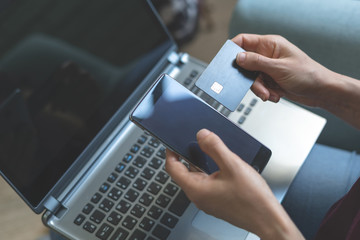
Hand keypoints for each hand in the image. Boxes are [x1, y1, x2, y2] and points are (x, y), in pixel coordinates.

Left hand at [165, 129, 303, 239]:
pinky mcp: (217, 201)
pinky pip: (206, 183)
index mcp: (196, 189)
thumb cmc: (252, 199)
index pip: (172, 168)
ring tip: (210, 150)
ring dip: (200, 163)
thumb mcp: (232, 165)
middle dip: (186, 155)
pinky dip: (209, 171)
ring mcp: (208, 200)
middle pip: (183, 172)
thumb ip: (214, 147)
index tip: (172, 142)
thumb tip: (201, 135)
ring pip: (196, 177)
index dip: (171, 152)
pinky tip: (221, 165)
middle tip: (195, 142)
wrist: (268, 219)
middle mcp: (199, 197)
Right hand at [232, 34, 330, 106]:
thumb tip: (238, 57)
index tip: (227, 62)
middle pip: (245, 63)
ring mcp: (268, 68)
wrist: (322, 92)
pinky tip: (274, 95)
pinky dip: (264, 93)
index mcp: (270, 44)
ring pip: (251, 78)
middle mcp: (267, 55)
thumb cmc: (308, 75)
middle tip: (255, 85)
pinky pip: (258, 87)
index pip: (244, 41)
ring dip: (258, 88)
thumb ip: (257, 62)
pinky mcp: (270, 80)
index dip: (233, 50)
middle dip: (248, 78)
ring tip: (269, 94)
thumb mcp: (279, 68)